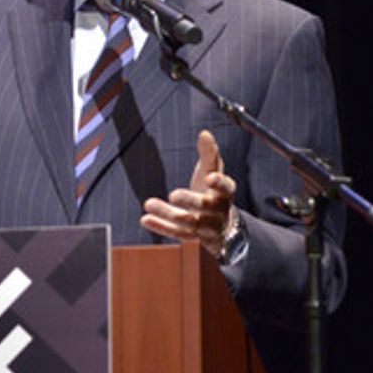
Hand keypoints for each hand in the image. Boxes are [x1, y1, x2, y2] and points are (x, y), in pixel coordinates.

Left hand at [140, 130, 237, 257]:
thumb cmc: (215, 193)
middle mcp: (217, 212)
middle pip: (205, 207)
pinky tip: (145, 219)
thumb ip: (210, 154)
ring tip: (149, 203)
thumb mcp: (213, 172)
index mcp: (225, 194)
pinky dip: (160, 227)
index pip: (227, 188)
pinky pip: (176, 234)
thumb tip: (205, 134)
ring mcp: (206, 227)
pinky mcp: (193, 238)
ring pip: (188, 223)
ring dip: (167, 214)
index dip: (220, 183)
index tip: (210, 178)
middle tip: (174, 194)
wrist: (221, 226)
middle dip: (190, 201)